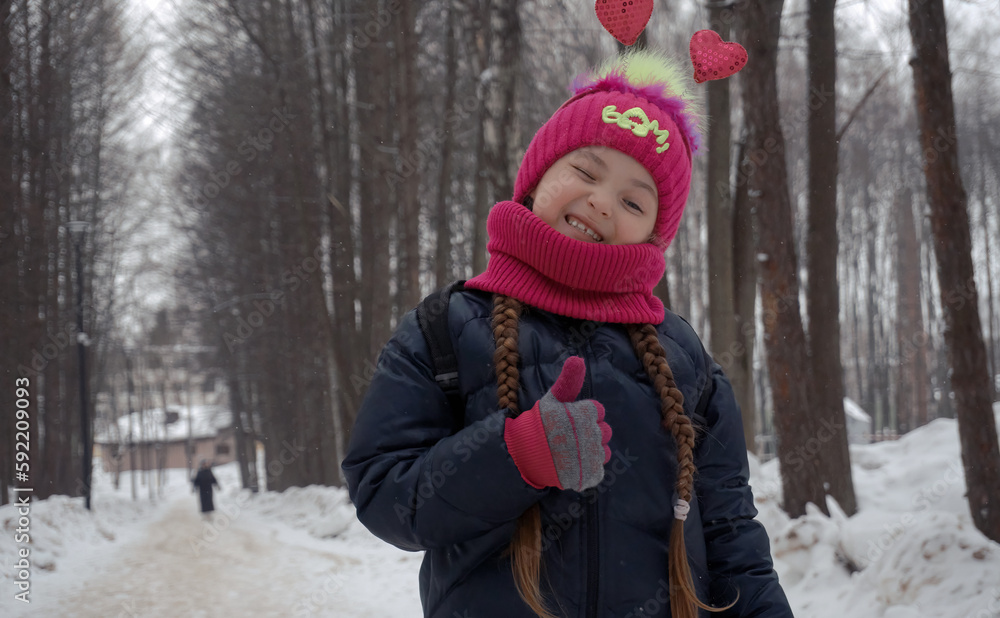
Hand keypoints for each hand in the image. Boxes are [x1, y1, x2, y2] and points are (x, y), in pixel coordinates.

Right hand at [504, 356, 611, 491]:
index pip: (598, 411)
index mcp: (588, 412)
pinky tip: (572, 465)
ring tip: (570, 452)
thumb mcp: (553, 399)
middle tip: (568, 437)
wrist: (526, 454)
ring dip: (590, 451)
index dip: (583, 415)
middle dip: (589, 433)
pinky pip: (598, 470)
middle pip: (604, 431)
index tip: (569, 421)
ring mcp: (594, 455)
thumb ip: (569, 380)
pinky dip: (587, 469)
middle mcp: (595, 433)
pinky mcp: (591, 474)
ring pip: (603, 451)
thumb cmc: (540, 423)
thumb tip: (577, 358)